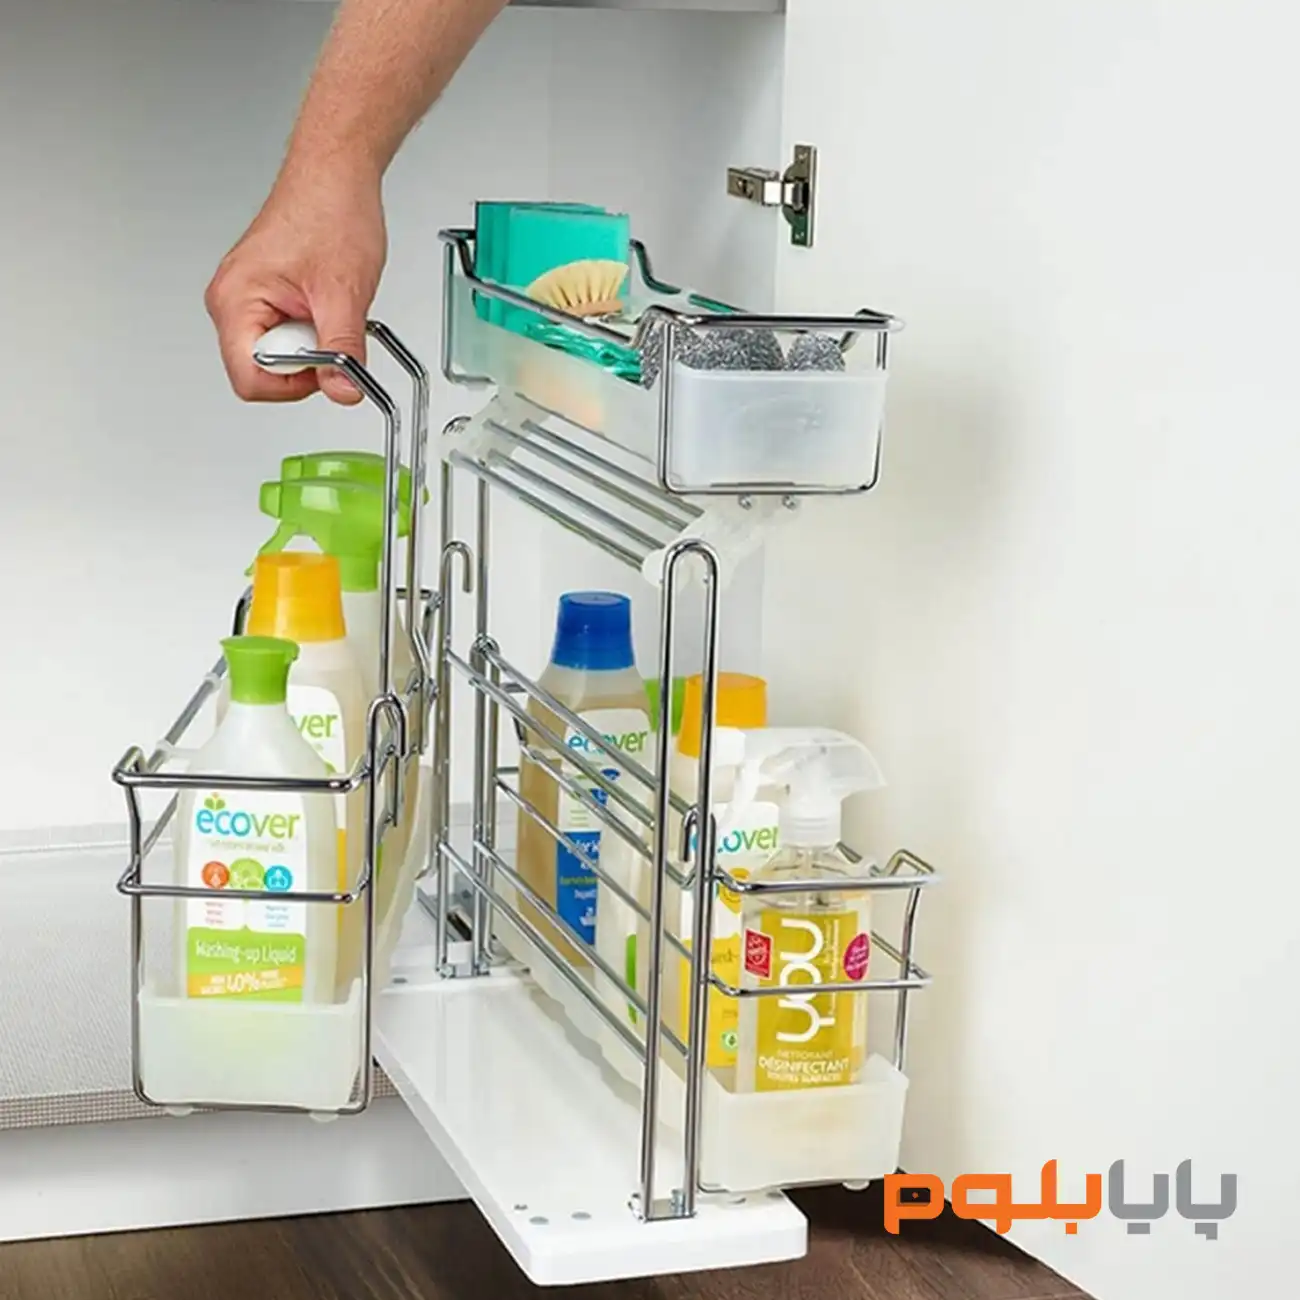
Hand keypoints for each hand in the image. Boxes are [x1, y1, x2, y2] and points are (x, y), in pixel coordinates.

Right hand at [205, 162, 386, 404]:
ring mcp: (244, 299)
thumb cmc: (330, 212)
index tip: (324, 368)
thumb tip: (344, 392)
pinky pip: (285, 336)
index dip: (294, 386)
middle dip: (305, 363)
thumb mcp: (344, 293)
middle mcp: (230, 302)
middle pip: (261, 372)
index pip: (249, 380)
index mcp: (235, 301)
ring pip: (277, 356)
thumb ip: (343, 350)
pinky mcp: (263, 297)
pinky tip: (323, 304)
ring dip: (311, 345)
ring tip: (327, 307)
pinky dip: (311, 330)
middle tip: (328, 324)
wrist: (335, 177)